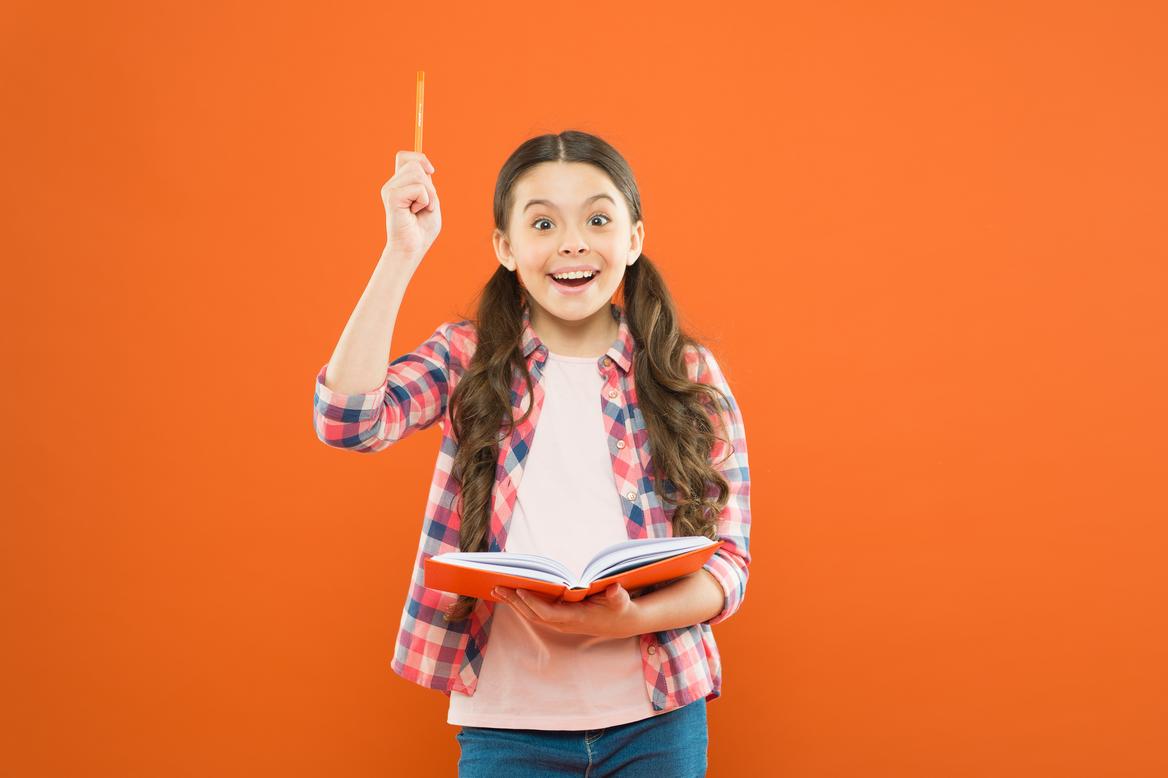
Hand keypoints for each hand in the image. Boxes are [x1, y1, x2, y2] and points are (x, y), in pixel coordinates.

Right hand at [381, 150, 441, 260]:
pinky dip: (425, 201)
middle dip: (430, 185)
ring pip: (418, 174)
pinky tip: (415, 212)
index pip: (404, 157)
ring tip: (422, 209)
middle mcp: (392, 185)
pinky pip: (418, 189)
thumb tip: (426, 167)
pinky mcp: (392, 197)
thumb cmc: (422, 229)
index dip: (420, 158)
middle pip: (415, 164)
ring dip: (429, 194)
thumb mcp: (431, 200)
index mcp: (399, 185)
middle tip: (427, 204)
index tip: (431, 172)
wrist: (412, 248)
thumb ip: (427, 183)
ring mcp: (390, 190)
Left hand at [491, 583, 640, 638]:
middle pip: (533, 615)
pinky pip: (535, 613)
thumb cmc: (619, 608)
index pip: (548, 613)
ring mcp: (559, 623)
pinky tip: (510, 594)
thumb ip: (617, 596)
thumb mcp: (622, 601)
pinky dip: (521, 604)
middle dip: (515, 601)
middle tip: (496, 587)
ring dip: (513, 603)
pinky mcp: (557, 620)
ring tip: (496, 589)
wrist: (620, 624)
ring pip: (531, 615)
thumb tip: (614, 588)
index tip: (519, 589)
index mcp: (576, 618)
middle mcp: (564, 623)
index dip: (533, 603)